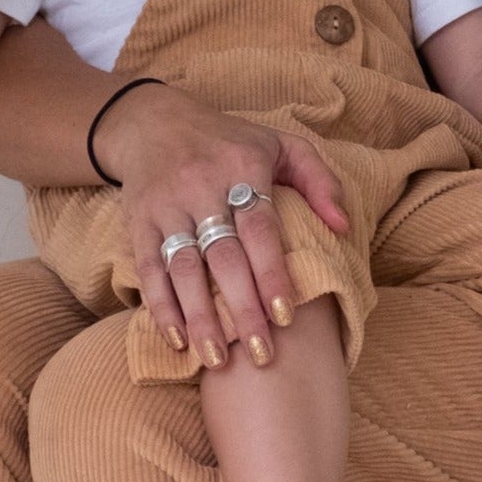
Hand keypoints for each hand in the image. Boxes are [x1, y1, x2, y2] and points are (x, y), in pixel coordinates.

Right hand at [96, 84, 348, 369]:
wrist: (153, 122)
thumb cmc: (231, 141)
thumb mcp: (281, 145)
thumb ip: (320, 181)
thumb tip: (343, 226)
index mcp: (243, 167)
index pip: (259, 227)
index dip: (271, 273)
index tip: (285, 315)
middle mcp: (202, 186)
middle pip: (224, 256)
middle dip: (241, 308)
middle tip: (260, 354)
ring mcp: (166, 205)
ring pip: (184, 268)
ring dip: (200, 317)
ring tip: (217, 359)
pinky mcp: (138, 221)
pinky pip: (149, 268)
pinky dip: (161, 306)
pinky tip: (177, 339)